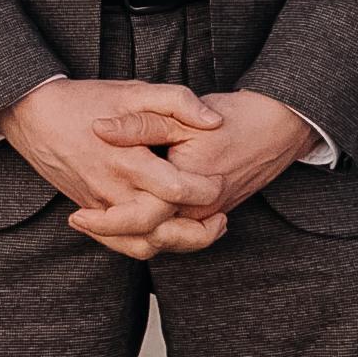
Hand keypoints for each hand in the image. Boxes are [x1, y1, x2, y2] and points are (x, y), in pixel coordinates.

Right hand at [0, 78, 230, 260]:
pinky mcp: (90, 212)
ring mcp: (98, 206)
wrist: (32, 114)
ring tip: (204, 230)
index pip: (173, 190)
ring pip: (142, 244)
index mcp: (126, 160)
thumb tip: (213, 121)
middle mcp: (111, 190)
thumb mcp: (133, 90)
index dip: (204, 191)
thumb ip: (176, 102)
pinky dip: (148, 244)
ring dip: (177, 245)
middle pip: (161, 229)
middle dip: (199, 231)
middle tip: (221, 217)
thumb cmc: (84, 100)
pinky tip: (168, 232)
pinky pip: (120, 243)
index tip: (220, 182)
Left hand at [89, 87, 317, 223]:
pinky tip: (125, 216)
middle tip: (79, 221)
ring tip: (95, 223)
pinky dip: (149, 230)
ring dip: (128, 237)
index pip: (139, 220)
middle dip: (111, 236)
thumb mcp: (180, 114)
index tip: (77, 215)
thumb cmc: (234, 118)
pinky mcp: (210, 213)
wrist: (281, 127)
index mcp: (190, 190)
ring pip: (162, 242)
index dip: (104, 222)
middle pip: (148, 240)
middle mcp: (200, 212)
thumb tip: (99, 129)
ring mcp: (207, 216)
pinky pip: (175, 234)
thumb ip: (140, 124)